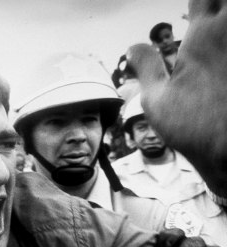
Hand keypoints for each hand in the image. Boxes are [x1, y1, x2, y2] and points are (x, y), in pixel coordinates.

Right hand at [126, 0, 226, 196]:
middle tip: (203, 15)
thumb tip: (133, 47)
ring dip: (221, 17)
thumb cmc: (196, 129)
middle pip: (222, 1)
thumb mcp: (157, 100)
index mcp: (204, 35)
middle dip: (214, 4)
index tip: (190, 6)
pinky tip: (222, 57)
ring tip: (214, 25)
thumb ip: (146, 67)